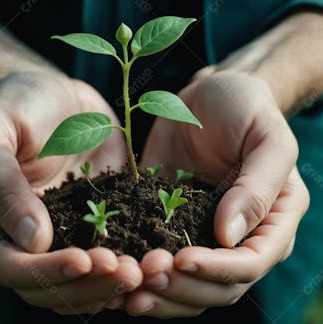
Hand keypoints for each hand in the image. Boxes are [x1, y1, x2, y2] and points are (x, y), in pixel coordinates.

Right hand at [0, 72, 142, 312]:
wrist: (53, 94)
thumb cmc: (16, 105)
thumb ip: (1, 182)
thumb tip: (32, 242)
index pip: (5, 266)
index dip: (42, 273)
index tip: (83, 261)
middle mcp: (18, 233)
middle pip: (45, 284)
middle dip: (85, 285)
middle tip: (125, 273)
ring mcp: (57, 228)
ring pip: (77, 278)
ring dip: (108, 283)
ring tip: (141, 272)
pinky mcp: (89, 218)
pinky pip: (104, 251)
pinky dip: (123, 263)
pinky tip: (148, 261)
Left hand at [129, 70, 308, 316]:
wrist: (212, 95)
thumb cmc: (249, 109)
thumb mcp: (267, 139)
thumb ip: (257, 188)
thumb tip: (228, 238)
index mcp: (272, 222)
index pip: (250, 264)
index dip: (216, 270)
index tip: (181, 258)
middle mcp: (239, 237)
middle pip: (215, 286)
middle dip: (181, 286)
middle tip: (146, 272)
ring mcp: (201, 232)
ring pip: (184, 282)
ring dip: (157, 289)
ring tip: (126, 281)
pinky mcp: (169, 220)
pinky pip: (155, 252)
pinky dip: (137, 268)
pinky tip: (111, 271)